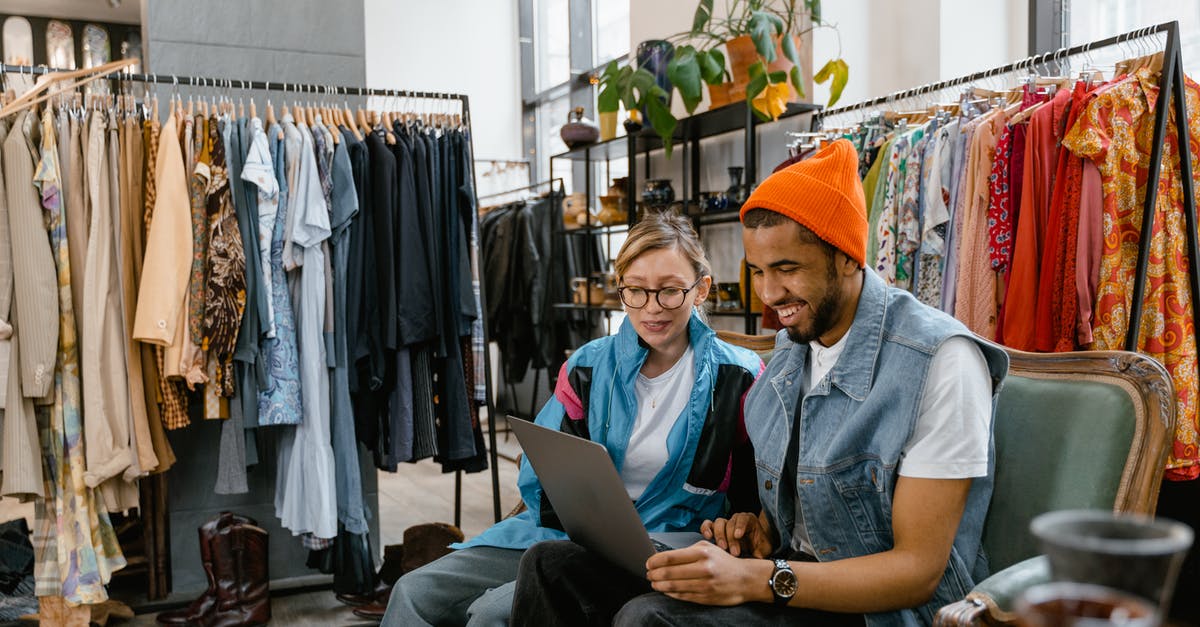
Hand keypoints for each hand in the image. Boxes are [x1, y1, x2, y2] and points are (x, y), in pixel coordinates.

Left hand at [644, 542, 771, 605]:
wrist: (746, 579)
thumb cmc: (724, 562)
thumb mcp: (708, 548)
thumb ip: (687, 551)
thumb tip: (664, 557)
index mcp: (702, 553)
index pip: (670, 557)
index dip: (654, 561)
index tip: (648, 563)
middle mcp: (703, 568)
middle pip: (669, 572)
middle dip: (654, 574)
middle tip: (649, 575)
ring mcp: (705, 584)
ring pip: (674, 586)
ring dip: (659, 585)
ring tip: (654, 583)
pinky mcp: (706, 597)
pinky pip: (683, 596)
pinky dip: (671, 594)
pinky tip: (666, 591)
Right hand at [700, 512, 773, 557]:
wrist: (753, 547)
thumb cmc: (759, 547)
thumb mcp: (764, 549)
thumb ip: (761, 552)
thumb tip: (757, 559)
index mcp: (749, 520)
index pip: (744, 519)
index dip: (740, 526)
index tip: (738, 535)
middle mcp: (736, 519)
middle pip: (730, 523)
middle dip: (731, 538)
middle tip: (734, 552)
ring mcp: (725, 524)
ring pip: (719, 523)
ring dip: (719, 535)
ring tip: (722, 548)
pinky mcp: (715, 529)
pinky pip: (708, 525)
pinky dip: (706, 529)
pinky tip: (708, 537)